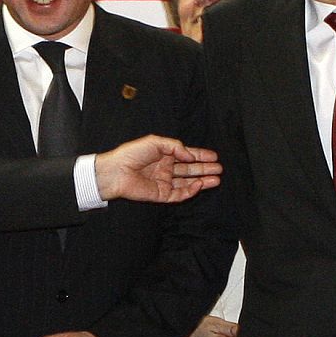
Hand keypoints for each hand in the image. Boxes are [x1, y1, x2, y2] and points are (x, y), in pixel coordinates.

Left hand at [95, 135, 220, 203]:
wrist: (116, 171)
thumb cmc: (131, 154)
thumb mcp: (155, 142)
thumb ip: (175, 146)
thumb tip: (190, 155)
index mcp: (164, 155)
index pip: (186, 155)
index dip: (200, 156)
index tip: (214, 156)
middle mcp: (165, 169)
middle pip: (190, 170)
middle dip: (205, 169)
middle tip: (219, 169)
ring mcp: (164, 182)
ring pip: (187, 183)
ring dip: (202, 181)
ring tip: (216, 179)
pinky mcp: (160, 194)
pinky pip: (179, 194)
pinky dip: (190, 190)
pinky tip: (199, 184)